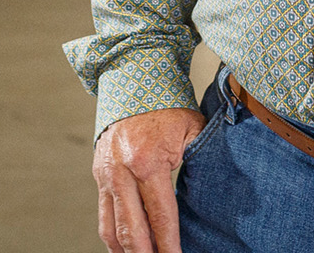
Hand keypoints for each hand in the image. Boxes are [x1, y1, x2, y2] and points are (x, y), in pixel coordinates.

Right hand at [92, 106, 205, 252]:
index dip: (169, 246)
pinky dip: (113, 237)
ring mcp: (105, 174)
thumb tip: (216, 191)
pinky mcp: (98, 174)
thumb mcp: (193, 129)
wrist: (130, 77)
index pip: (160, 217)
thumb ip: (203, 160)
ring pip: (110, 229)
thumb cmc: (166, 105)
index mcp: (147, 161)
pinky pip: (103, 215)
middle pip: (131, 231)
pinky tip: (127, 250)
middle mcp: (120, 172)